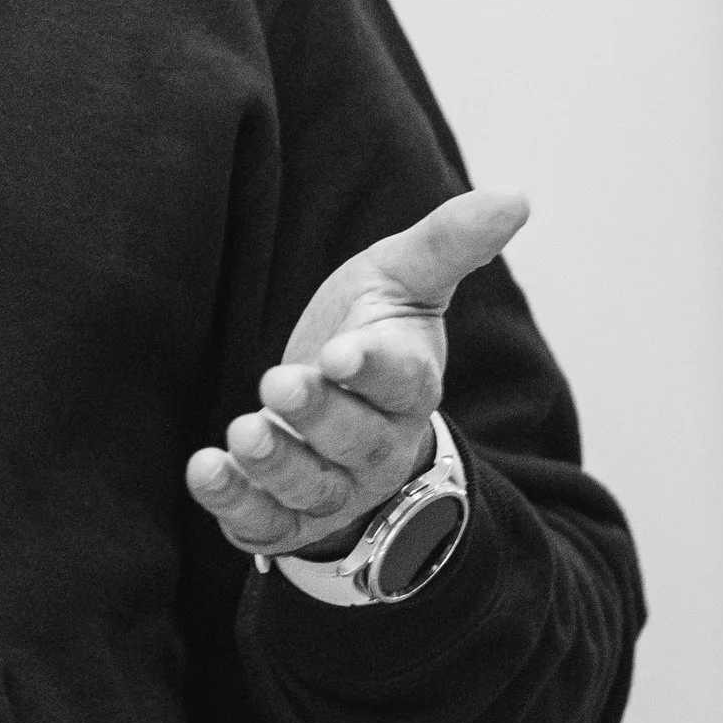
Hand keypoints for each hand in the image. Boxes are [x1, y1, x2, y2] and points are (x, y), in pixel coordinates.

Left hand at [184, 186, 528, 563]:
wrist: (346, 408)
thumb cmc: (373, 332)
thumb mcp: (403, 278)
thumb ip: (449, 241)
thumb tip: (516, 197)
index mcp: (409, 385)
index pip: (402, 381)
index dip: (374, 369)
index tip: (342, 352)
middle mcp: (376, 445)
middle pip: (355, 441)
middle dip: (318, 416)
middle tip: (278, 382)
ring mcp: (334, 487)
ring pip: (312, 489)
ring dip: (276, 465)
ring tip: (245, 431)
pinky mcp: (288, 517)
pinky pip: (266, 526)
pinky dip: (235, 507)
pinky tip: (205, 473)